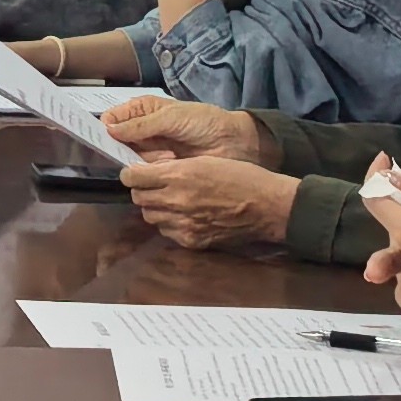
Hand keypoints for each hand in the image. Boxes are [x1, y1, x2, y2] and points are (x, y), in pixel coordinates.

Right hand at [102, 97, 261, 162]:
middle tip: (127, 151)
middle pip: (117, 141)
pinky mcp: (160, 170)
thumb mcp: (172, 118)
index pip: (112, 118)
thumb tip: (108, 129)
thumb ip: (141, 125)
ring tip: (163, 157)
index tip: (95, 137)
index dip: (102, 127)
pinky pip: (144, 173)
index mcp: (142, 110)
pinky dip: (148, 172)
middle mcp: (142, 131)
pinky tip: (160, 168)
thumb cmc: (203, 122)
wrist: (232, 143)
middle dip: (119, 146)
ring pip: (129, 158)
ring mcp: (150, 151)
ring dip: (139, 160)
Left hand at [119, 151, 300, 250]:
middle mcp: (176, 201)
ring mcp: (183, 224)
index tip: (137, 173)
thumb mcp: (206, 160)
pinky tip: (184, 216)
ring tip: (171, 201)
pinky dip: (170, 224)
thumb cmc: (241, 176)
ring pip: (150, 216)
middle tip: (155, 185)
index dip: (132, 174)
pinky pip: (167, 232)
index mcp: (179, 175)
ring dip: (155, 208)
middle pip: (138, 198)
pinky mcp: (192, 240)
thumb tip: (150, 171)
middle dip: (143, 190)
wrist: (268, 207)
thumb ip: (174, 166)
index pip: (133, 178)